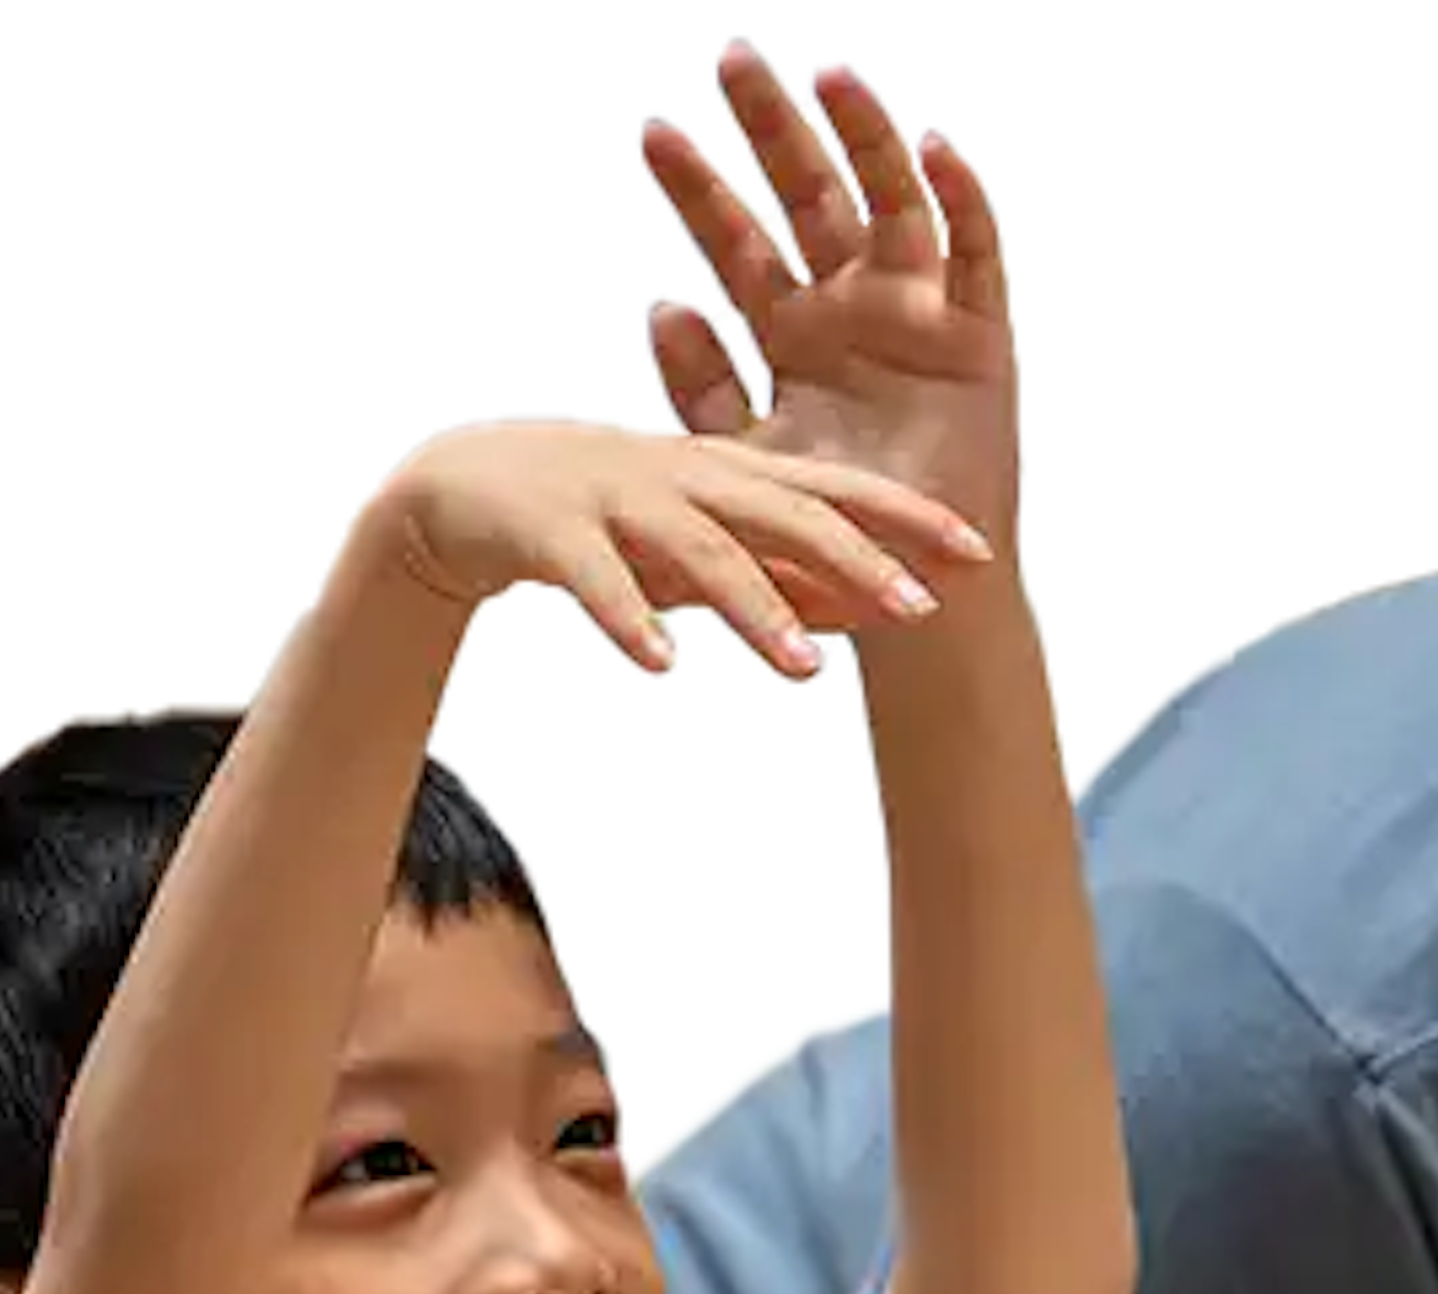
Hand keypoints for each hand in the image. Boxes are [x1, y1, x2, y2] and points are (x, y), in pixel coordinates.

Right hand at [371, 407, 994, 688]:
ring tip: (807, 671)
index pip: (832, 493)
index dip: (904, 519)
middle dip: (855, 561)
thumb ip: (769, 576)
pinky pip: (594, 580)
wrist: (460, 489)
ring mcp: (616, 501)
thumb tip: (854, 617)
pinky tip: (662, 665)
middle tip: (918, 610)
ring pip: (699, 553)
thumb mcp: (694, 547)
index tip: (977, 554)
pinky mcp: (550, 531)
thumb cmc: (600, 518)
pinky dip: (628, 620)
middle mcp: (682, 479)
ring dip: (756, 610)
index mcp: (724, 478)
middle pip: (782, 517)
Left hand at [637, 41, 1027, 565]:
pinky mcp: (982, 339)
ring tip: (831, 76)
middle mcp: (851, 306)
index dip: (698, 189)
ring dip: (866, 137)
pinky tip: (935, 148)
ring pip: (890, 204)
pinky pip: (976, 256)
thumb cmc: (824, 546)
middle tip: (732, 58)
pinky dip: (962, 200)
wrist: (913, 606)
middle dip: (774, 128)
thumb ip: (702, 394)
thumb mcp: (745, 468)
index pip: (737, 243)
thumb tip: (661, 304)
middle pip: (809, 196)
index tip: (650, 131)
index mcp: (790, 333)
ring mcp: (918, 314)